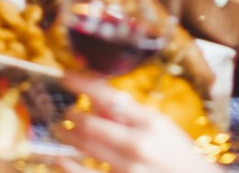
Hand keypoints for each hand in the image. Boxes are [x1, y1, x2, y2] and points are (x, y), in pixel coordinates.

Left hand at [56, 73, 211, 172]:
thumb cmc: (179, 155)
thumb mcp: (160, 126)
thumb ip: (130, 113)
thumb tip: (99, 101)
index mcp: (150, 121)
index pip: (108, 96)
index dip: (82, 84)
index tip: (65, 75)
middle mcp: (139, 143)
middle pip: (92, 123)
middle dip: (72, 115)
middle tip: (65, 112)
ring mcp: (130, 167)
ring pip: (87, 147)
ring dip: (68, 136)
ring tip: (61, 130)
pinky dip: (69, 166)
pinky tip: (59, 158)